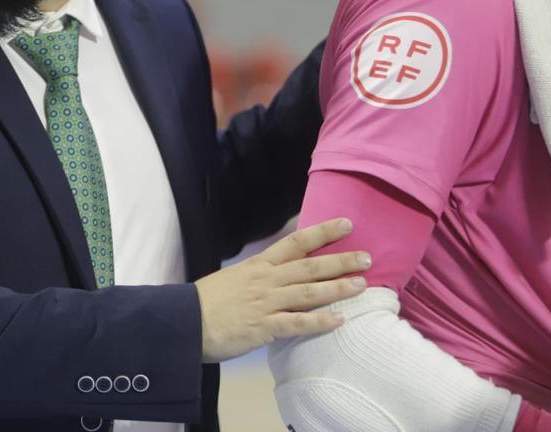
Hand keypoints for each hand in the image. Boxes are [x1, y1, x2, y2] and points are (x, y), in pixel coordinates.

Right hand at [195, 217, 369, 362]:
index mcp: (259, 266)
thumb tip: (279, 272)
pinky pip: (296, 323)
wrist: (183, 322)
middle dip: (340, 260)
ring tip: (362, 285)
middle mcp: (266, 280)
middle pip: (310, 266)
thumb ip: (259, 276)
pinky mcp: (263, 327)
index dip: (323, 233)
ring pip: (308, 292)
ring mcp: (266, 303)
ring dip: (337, 288)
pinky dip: (319, 321)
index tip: (346, 225)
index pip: (296, 243)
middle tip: (367, 258)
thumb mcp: (234, 278)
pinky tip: (339, 320)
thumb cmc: (207, 302)